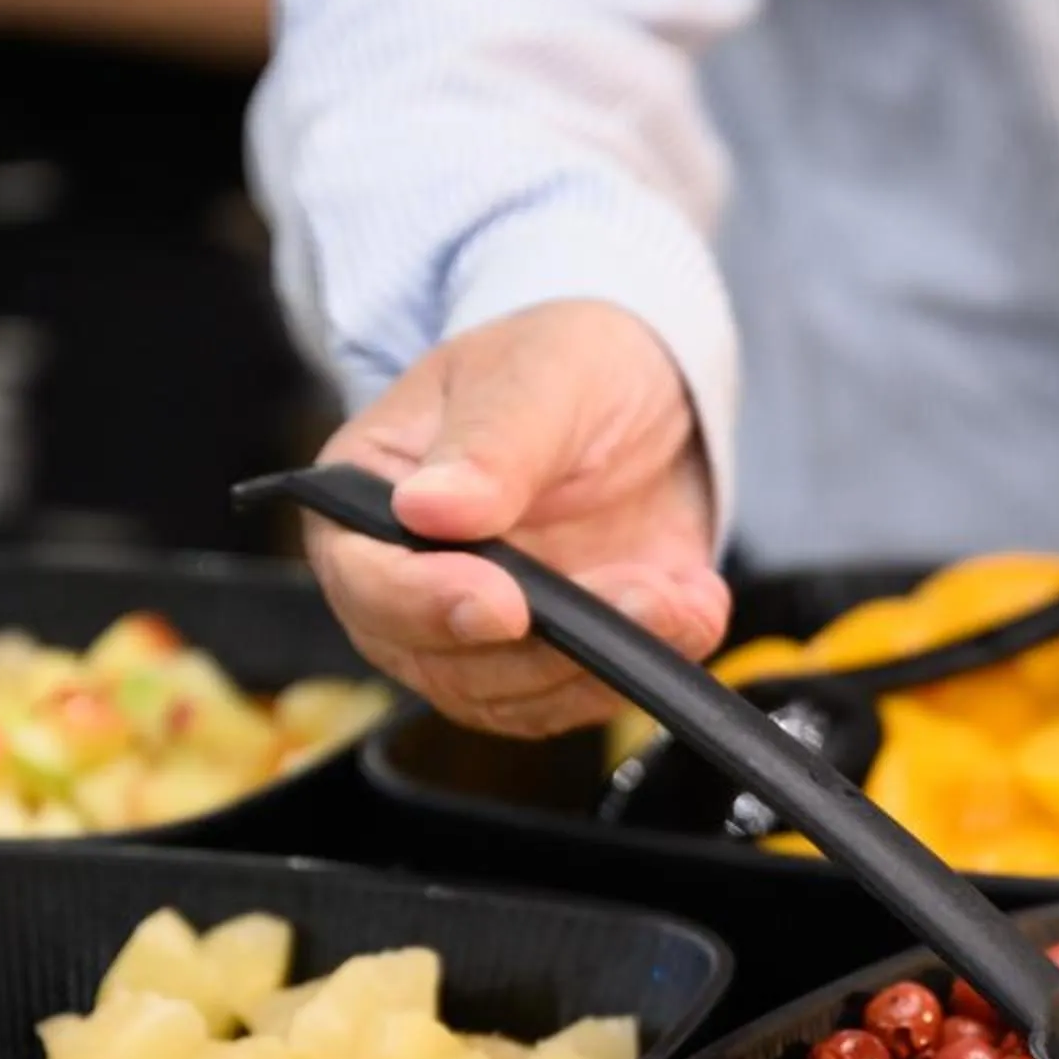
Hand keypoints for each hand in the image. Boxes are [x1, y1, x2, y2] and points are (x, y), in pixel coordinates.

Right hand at [307, 301, 729, 736]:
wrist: (643, 389)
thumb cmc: (565, 362)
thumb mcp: (536, 376)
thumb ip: (489, 446)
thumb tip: (429, 509)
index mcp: (368, 498)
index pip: (365, 579)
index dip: (426, 604)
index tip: (503, 604)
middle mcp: (409, 581)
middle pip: (438, 662)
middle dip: (541, 650)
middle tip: (634, 596)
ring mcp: (479, 631)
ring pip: (514, 696)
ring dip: (599, 666)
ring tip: (678, 601)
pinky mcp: (552, 658)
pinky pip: (580, 696)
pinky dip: (642, 666)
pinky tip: (693, 611)